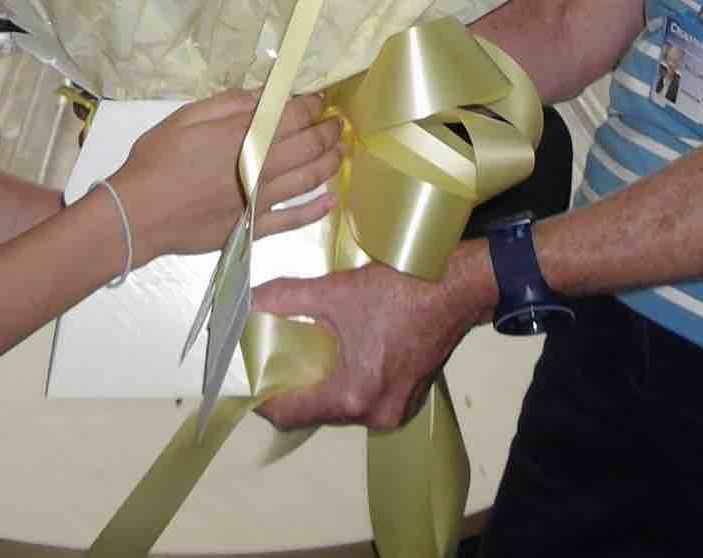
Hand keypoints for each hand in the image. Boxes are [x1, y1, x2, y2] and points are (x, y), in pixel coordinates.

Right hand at [111, 89, 342, 258]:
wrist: (138, 215)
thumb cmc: (156, 161)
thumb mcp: (185, 117)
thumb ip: (227, 105)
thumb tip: (262, 95)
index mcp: (242, 136)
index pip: (292, 116)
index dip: (312, 105)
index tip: (320, 99)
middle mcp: (259, 166)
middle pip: (308, 146)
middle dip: (328, 131)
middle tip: (337, 123)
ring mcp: (260, 200)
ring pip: (309, 179)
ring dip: (330, 163)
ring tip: (341, 151)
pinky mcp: (254, 228)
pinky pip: (294, 220)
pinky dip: (315, 211)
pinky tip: (330, 201)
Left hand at [252, 260, 481, 431]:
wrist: (455, 288)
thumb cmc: (399, 290)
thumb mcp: (336, 290)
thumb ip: (287, 297)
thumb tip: (250, 300)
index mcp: (353, 395)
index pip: (290, 414)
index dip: (262, 400)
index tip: (247, 382)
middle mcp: (375, 414)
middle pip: (316, 413)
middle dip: (293, 390)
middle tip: (273, 362)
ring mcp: (397, 410)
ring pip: (342, 408)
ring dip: (322, 387)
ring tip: (304, 356)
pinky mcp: (410, 399)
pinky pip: (365, 401)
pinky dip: (348, 384)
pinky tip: (341, 356)